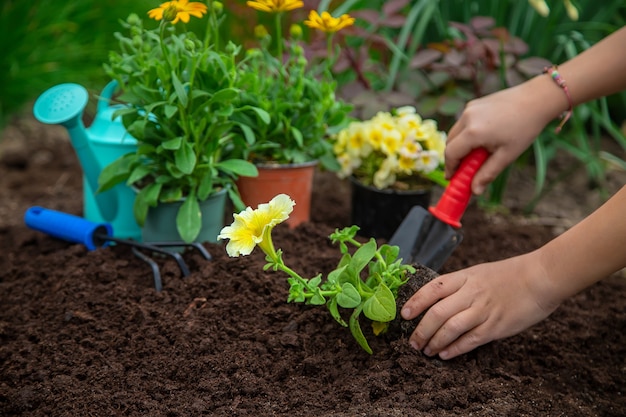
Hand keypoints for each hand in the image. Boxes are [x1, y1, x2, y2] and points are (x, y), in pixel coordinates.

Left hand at [400, 252, 560, 358]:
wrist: (541, 277)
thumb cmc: (510, 274)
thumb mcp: (479, 272)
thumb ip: (459, 285)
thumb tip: (437, 300)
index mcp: (465, 277)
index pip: (433, 289)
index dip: (415, 302)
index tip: (404, 315)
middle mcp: (471, 293)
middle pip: (437, 313)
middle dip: (421, 330)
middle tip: (413, 342)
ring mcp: (484, 310)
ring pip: (451, 328)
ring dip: (434, 342)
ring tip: (426, 351)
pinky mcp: (496, 326)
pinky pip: (470, 340)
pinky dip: (455, 349)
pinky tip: (445, 355)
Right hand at [445, 80, 555, 194]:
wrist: (536, 99)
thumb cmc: (524, 128)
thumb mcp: (507, 155)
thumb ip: (488, 174)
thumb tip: (475, 191)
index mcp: (473, 132)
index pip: (451, 153)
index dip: (450, 168)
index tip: (452, 178)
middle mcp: (467, 118)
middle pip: (450, 143)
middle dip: (454, 158)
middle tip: (464, 170)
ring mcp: (469, 109)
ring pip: (455, 132)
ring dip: (459, 145)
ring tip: (475, 154)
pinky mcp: (474, 104)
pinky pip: (463, 123)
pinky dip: (466, 134)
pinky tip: (482, 139)